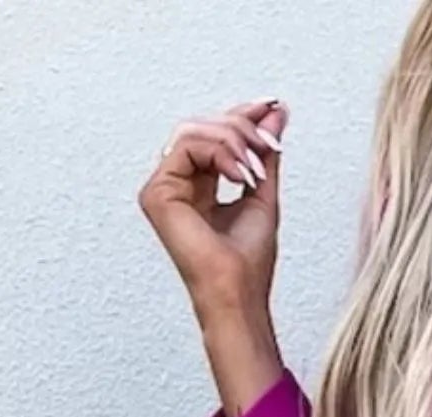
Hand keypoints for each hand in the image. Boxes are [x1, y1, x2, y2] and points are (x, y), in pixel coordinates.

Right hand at [139, 99, 287, 321]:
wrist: (238, 294)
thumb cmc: (248, 262)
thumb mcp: (263, 191)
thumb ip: (264, 151)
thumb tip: (274, 112)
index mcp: (199, 183)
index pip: (214, 134)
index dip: (242, 115)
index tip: (273, 107)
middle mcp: (177, 182)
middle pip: (203, 126)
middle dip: (242, 128)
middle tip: (269, 145)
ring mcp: (163, 187)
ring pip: (194, 130)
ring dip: (234, 141)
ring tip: (255, 170)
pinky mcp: (157, 192)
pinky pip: (186, 144)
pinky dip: (220, 152)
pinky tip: (239, 175)